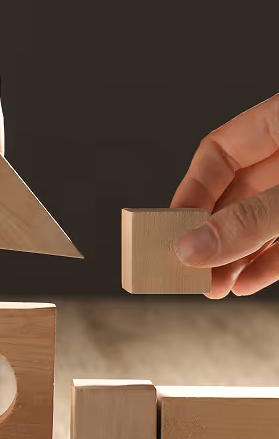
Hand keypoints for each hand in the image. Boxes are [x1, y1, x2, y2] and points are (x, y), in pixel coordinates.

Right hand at [172, 95, 278, 297]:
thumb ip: (250, 218)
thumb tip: (192, 246)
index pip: (219, 152)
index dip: (191, 190)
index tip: (170, 228)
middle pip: (235, 194)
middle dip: (210, 235)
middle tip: (186, 267)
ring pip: (260, 222)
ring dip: (234, 257)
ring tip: (212, 286)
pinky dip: (268, 263)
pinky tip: (246, 283)